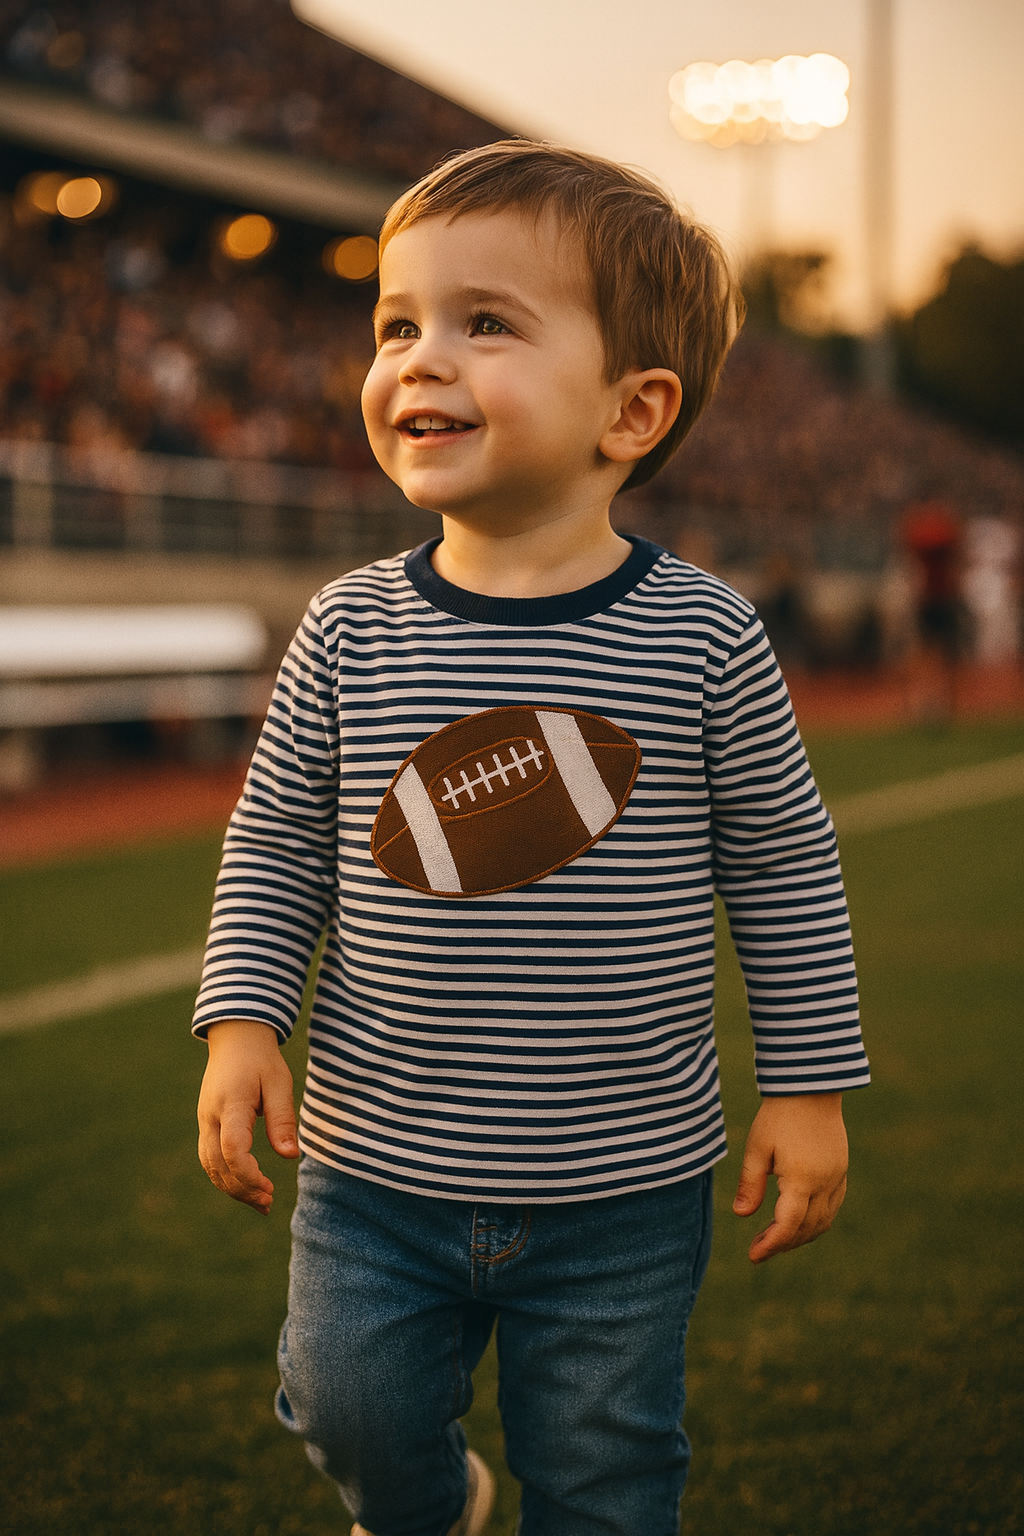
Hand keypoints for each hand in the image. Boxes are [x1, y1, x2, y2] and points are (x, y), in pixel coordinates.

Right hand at [197, 1020, 298, 1213]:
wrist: (235, 1041)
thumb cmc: (261, 1061)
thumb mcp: (279, 1083)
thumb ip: (283, 1119)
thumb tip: (290, 1156)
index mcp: (231, 1104)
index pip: (232, 1148)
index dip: (248, 1174)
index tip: (271, 1187)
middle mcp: (211, 1116)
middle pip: (217, 1164)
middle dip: (242, 1189)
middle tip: (268, 1203)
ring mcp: (205, 1122)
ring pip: (210, 1165)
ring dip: (233, 1188)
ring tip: (261, 1203)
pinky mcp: (206, 1126)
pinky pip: (210, 1159)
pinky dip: (225, 1177)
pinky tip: (246, 1187)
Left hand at [732, 1093, 847, 1263]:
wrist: (810, 1087)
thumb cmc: (778, 1115)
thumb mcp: (757, 1148)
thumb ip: (750, 1183)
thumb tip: (741, 1215)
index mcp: (802, 1179)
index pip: (788, 1225)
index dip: (771, 1244)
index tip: (753, 1257)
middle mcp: (825, 1183)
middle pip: (807, 1228)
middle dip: (783, 1243)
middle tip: (758, 1248)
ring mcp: (837, 1177)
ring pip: (823, 1221)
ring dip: (801, 1235)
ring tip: (775, 1237)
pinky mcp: (841, 1170)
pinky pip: (832, 1206)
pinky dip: (816, 1220)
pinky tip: (798, 1220)